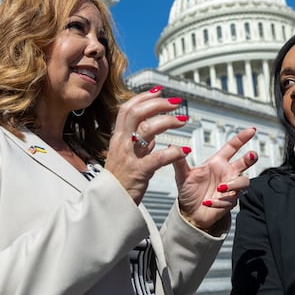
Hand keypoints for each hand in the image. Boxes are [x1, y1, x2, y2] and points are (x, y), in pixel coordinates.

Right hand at [105, 87, 192, 203]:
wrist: (110, 204)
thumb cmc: (120, 181)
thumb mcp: (124, 158)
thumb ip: (138, 145)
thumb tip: (151, 136)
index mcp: (118, 138)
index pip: (127, 109)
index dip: (143, 97)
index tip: (158, 91)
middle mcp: (121, 143)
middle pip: (136, 113)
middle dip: (157, 104)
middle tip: (175, 103)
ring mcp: (129, 157)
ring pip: (146, 130)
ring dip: (167, 121)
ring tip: (182, 121)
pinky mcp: (138, 172)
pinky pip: (158, 158)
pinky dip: (173, 152)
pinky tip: (184, 150)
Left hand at [174, 128, 257, 231]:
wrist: (190, 212)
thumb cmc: (189, 192)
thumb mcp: (182, 175)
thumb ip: (179, 161)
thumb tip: (171, 146)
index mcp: (217, 163)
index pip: (232, 147)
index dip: (242, 138)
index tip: (252, 130)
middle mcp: (226, 173)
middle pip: (246, 162)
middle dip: (251, 157)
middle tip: (251, 155)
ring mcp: (231, 188)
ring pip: (243, 182)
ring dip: (233, 184)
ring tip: (220, 188)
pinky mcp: (230, 202)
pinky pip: (230, 200)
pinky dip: (218, 202)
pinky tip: (207, 203)